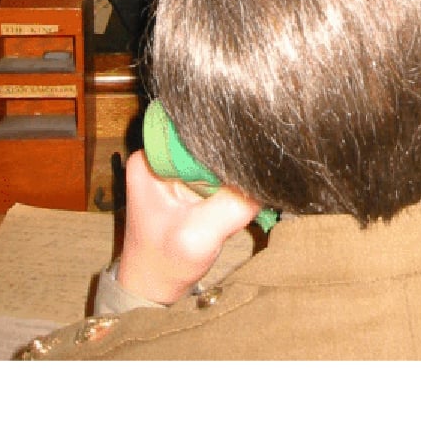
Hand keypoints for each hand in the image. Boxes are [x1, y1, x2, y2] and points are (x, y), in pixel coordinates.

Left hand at [117, 148, 260, 305]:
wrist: (152, 290)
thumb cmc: (164, 265)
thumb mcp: (199, 237)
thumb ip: (234, 205)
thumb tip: (269, 177)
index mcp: (151, 158)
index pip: (197, 131)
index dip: (227, 141)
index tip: (254, 152)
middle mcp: (160, 156)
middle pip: (209, 141)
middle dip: (232, 159)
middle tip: (256, 172)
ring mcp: (173, 169)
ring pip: (216, 158)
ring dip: (234, 173)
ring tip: (250, 185)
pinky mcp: (187, 183)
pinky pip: (217, 173)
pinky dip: (231, 185)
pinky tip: (242, 194)